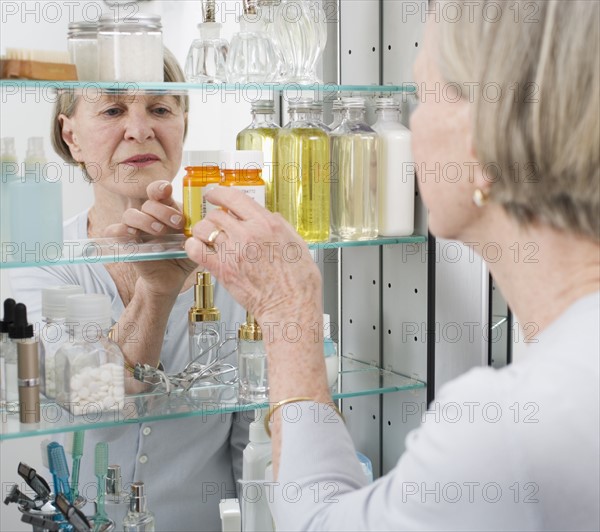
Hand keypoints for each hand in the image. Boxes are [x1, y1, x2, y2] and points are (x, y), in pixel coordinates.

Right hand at [105, 180, 196, 296]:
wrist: (170, 279)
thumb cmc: (182, 256)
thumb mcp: (195, 241)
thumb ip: (199, 229)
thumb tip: (208, 221)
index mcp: (165, 211)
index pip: (158, 191)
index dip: (160, 188)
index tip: (167, 191)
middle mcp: (149, 216)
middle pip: (148, 203)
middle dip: (163, 211)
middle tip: (177, 223)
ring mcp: (135, 228)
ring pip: (130, 213)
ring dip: (145, 220)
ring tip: (160, 232)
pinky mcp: (125, 243)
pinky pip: (114, 231)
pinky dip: (121, 230)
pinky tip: (134, 235)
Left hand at [184, 186, 322, 326]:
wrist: (291, 307)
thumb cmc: (298, 282)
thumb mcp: (298, 244)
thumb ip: (282, 226)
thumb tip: (271, 217)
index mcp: (267, 224)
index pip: (235, 197)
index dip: (219, 193)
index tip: (214, 194)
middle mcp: (248, 233)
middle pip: (217, 213)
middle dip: (214, 216)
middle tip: (214, 222)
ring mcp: (233, 251)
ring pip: (204, 228)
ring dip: (203, 230)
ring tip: (207, 237)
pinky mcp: (222, 269)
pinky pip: (196, 250)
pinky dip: (193, 246)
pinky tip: (198, 248)